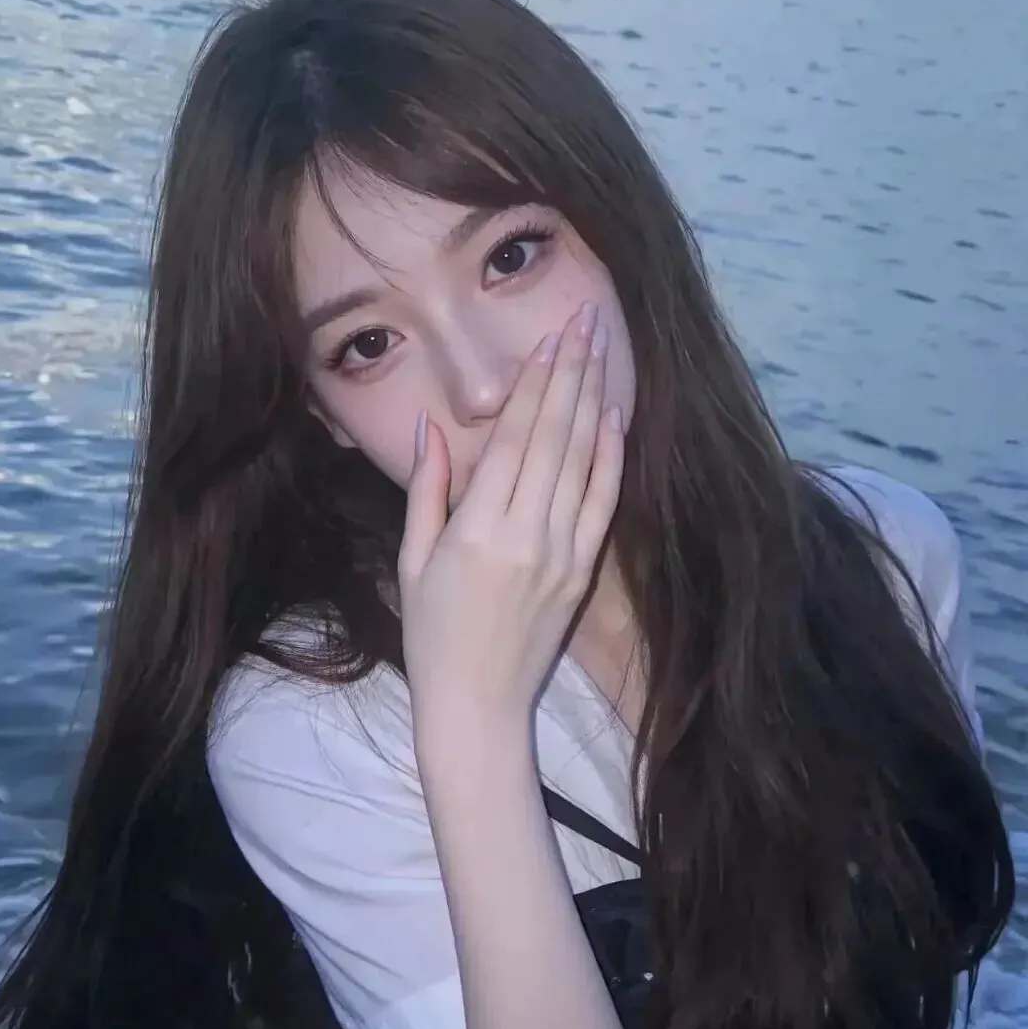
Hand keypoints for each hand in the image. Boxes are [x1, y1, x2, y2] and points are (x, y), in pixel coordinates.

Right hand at [398, 303, 623, 727]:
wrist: (477, 707)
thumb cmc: (433, 637)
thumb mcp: (413, 561)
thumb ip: (427, 491)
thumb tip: (431, 427)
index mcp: (476, 530)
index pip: (512, 439)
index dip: (534, 385)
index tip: (549, 340)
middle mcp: (525, 535)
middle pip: (554, 437)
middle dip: (571, 374)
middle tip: (585, 322)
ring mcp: (560, 554)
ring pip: (583, 461)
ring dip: (594, 400)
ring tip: (602, 351)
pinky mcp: (581, 572)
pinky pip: (602, 503)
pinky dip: (611, 458)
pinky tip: (614, 418)